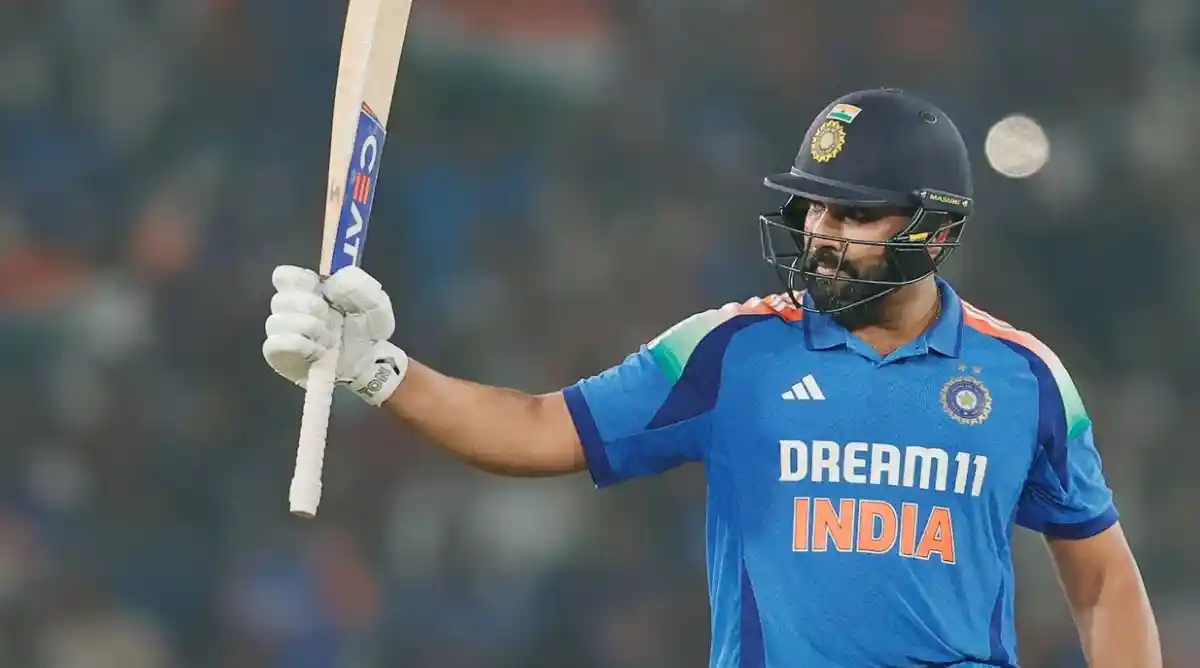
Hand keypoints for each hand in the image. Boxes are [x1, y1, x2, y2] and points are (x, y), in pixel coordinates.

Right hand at [262, 265, 407, 404]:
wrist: (368, 366)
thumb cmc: (365, 331)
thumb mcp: (375, 304)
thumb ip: (358, 285)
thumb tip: (331, 285)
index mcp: (308, 290)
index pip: (284, 276)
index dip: (302, 281)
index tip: (322, 291)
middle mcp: (288, 309)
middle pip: (280, 298)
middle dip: (312, 308)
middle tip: (333, 321)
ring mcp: (280, 333)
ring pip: (278, 321)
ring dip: (311, 329)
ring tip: (330, 340)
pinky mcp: (277, 355)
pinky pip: (276, 344)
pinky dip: (302, 346)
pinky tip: (319, 352)